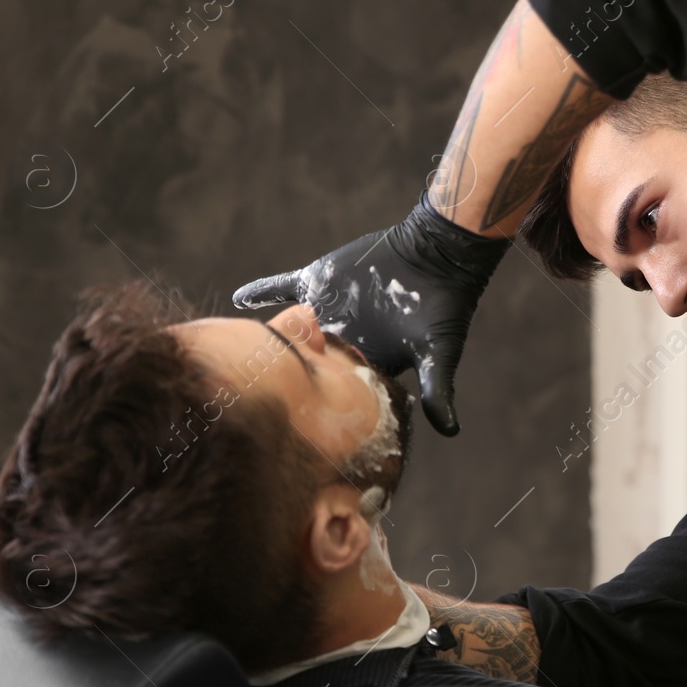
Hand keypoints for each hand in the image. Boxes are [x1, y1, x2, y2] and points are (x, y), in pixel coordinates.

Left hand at [232, 195, 510, 435]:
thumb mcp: (440, 354)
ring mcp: (327, 310)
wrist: (436, 255)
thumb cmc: (443, 307)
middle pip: (305, 365)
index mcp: (365, 362)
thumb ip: (437, 390)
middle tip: (254, 400)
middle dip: (284, 380)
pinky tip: (239, 298)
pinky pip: (283, 288)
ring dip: (266, 342)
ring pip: (288, 331)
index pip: (336, 390)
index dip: (320, 407)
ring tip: (235, 361)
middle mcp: (341, 339)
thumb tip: (451, 430)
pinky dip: (262, 291)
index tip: (301, 428)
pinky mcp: (318, 283)